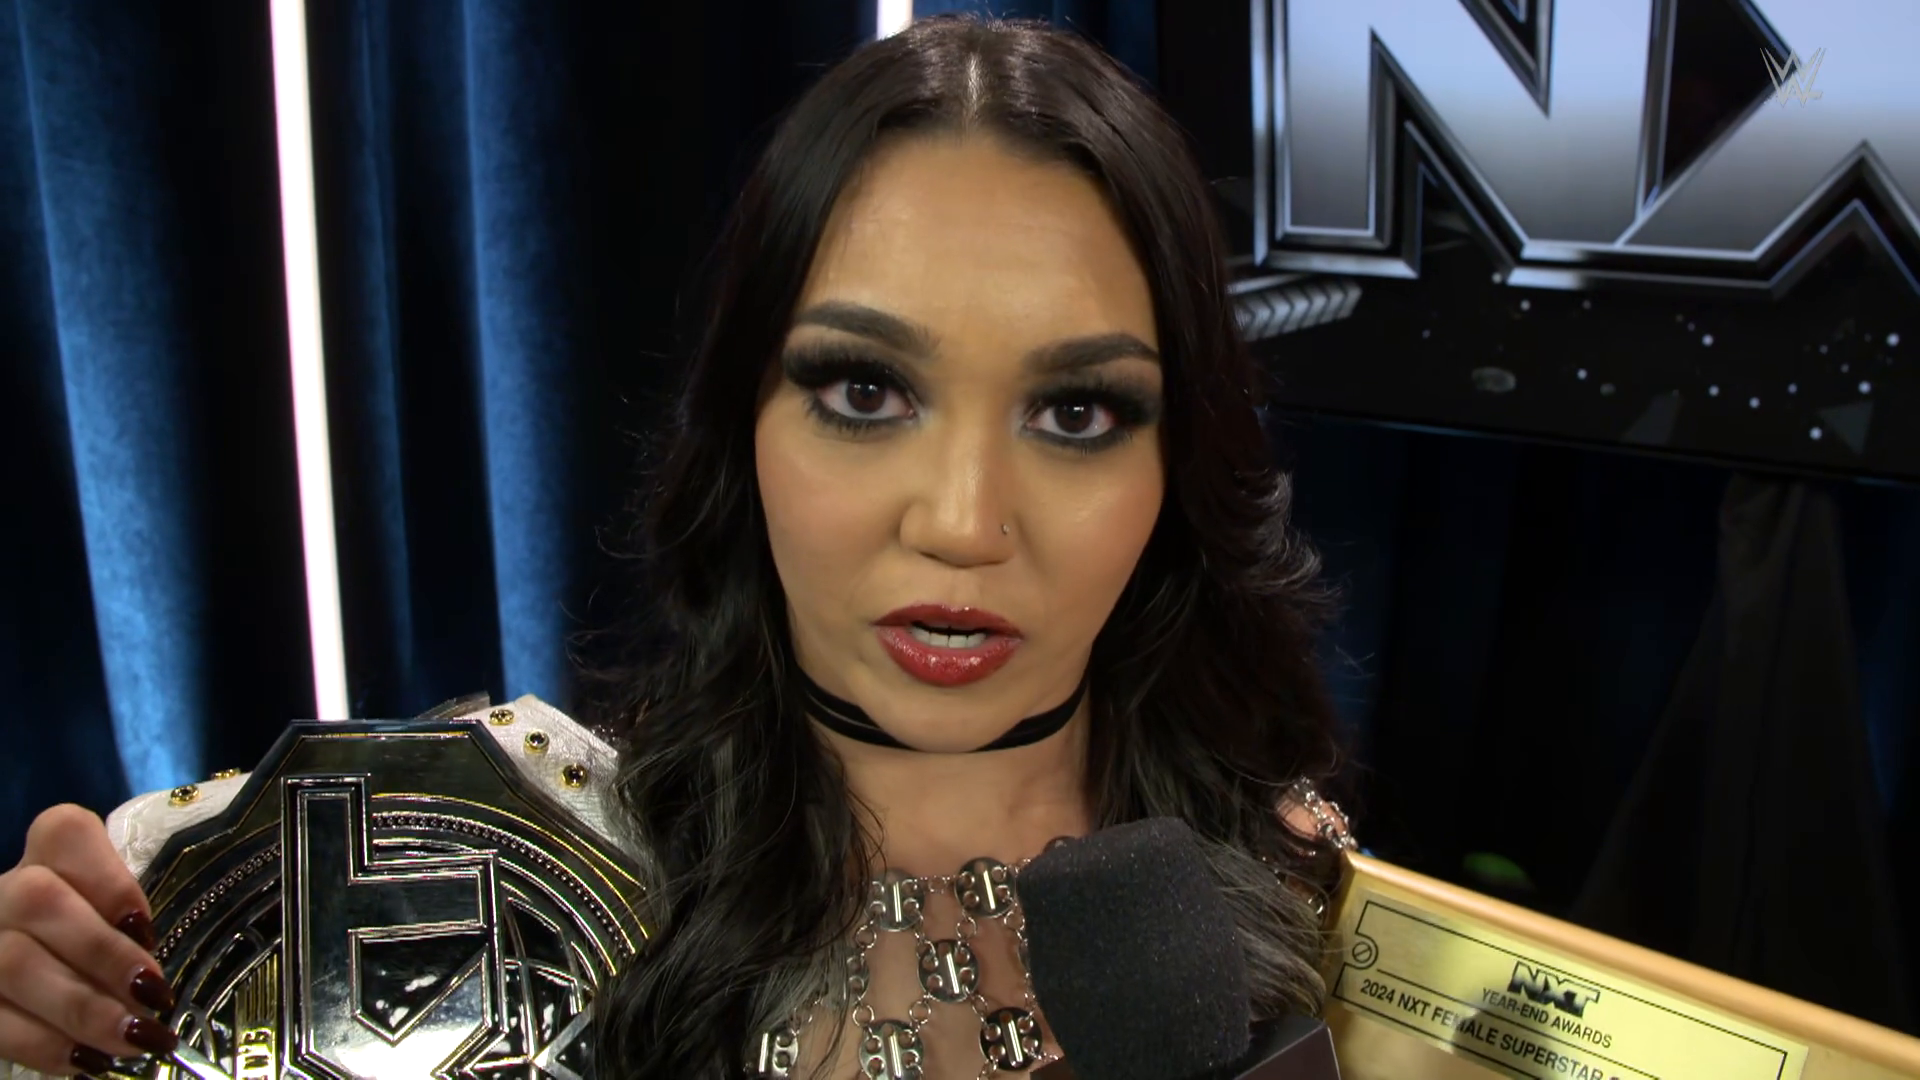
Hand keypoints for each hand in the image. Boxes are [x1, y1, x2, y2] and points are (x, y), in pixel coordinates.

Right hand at [0, 805, 177, 1074]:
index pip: (64, 833)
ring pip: (12, 963)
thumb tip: (151, 987)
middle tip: (153, 996)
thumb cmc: (87, 942)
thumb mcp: (107, 921)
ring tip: (134, 1038)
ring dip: (81, 1008)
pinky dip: (45, 1045)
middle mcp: (1, 891)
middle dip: (103, 953)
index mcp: (44, 855)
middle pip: (37, 900)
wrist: (35, 972)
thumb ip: (125, 930)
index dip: (108, 879)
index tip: (145, 926)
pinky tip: (88, 1060)